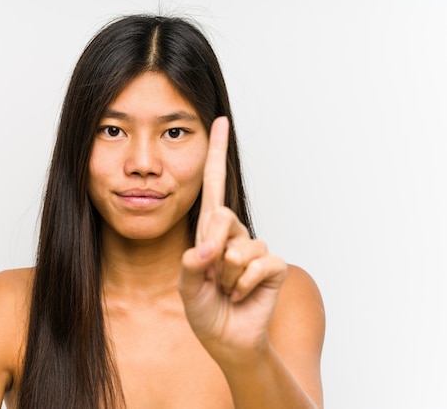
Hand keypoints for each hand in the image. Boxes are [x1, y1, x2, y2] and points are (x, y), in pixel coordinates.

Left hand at [178, 117, 287, 361]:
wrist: (225, 338)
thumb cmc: (203, 308)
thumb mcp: (185, 284)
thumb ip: (191, 262)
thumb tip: (207, 249)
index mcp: (210, 231)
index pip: (214, 185)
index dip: (217, 154)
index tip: (219, 122)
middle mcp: (234, 233)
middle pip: (220, 218)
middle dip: (210, 250)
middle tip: (210, 275)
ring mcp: (255, 249)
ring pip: (238, 249)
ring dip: (225, 277)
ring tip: (227, 289)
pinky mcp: (273, 265)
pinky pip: (259, 265)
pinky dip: (243, 286)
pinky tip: (241, 296)